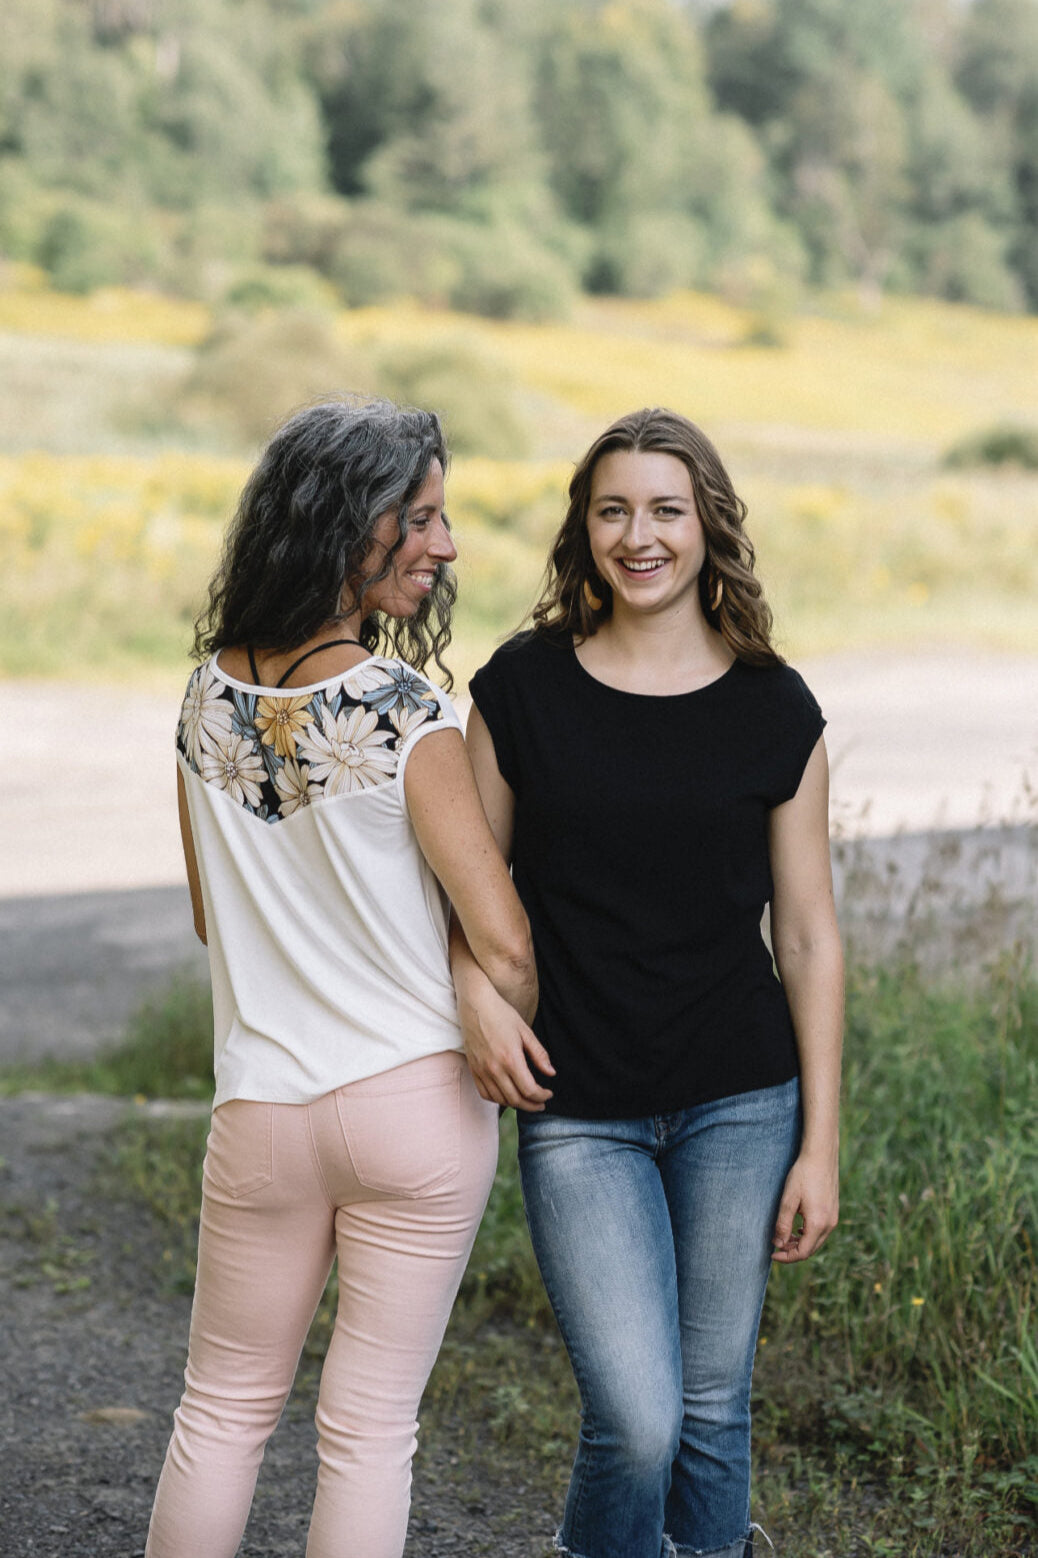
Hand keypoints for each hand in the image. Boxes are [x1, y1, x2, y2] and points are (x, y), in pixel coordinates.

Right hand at [459, 982, 554, 1111]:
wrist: (475, 1004)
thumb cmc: (502, 1014)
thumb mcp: (525, 1031)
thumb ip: (539, 1054)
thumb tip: (551, 1073)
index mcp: (510, 1059)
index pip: (529, 1090)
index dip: (542, 1096)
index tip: (549, 1094)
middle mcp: (494, 1068)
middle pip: (515, 1099)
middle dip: (532, 1105)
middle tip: (541, 1103)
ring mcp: (481, 1070)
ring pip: (500, 1100)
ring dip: (516, 1105)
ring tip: (527, 1101)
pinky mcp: (473, 1069)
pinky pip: (485, 1093)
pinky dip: (498, 1100)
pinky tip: (507, 1095)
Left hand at [771, 1149, 838, 1262]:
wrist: (821, 1156)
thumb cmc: (803, 1175)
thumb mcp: (788, 1199)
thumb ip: (783, 1224)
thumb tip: (778, 1243)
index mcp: (818, 1223)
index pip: (803, 1252)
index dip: (787, 1257)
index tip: (772, 1254)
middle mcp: (829, 1224)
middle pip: (811, 1249)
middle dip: (793, 1252)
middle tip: (776, 1246)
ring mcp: (833, 1218)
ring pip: (816, 1241)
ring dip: (800, 1243)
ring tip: (784, 1237)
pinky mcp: (833, 1212)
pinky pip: (821, 1232)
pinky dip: (808, 1235)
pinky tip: (798, 1228)